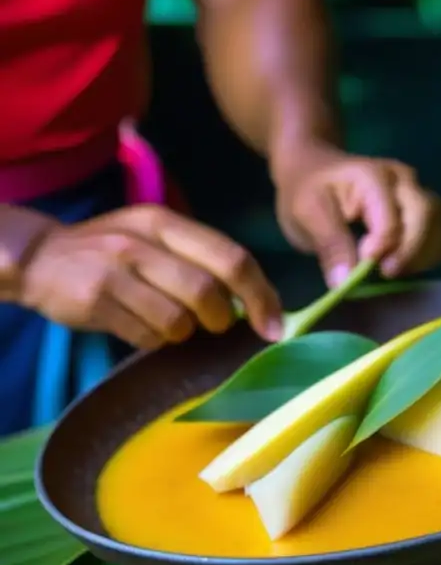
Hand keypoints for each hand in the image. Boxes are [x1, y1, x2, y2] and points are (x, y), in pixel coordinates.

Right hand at [20, 205, 282, 349]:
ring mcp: (115, 271)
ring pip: (177, 320)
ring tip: (167, 323)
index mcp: (168, 223)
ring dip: (182, 333)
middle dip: (220, 319)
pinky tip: (140, 327)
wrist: (42, 257)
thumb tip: (259, 304)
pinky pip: (145, 336)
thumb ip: (203, 261)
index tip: (274, 327)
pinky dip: (153, 341)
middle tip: (213, 324)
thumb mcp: (157, 239)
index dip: (261, 296)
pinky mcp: (94, 301)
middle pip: (207, 292)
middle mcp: (143, 242)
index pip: (232, 258)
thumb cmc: (115, 252)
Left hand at [272, 141, 440, 284]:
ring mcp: (415, 192)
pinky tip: (403, 265)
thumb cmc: (307, 190)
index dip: (381, 248)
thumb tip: (345, 283)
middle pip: (425, 215)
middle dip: (409, 251)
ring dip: (421, 255)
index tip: (361, 265)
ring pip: (437, 225)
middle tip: (384, 273)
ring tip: (392, 271)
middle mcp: (402, 179)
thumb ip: (329, 245)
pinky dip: (426, 255)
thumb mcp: (306, 214)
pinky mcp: (420, 209)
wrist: (312, 169)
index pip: (391, 218)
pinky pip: (437, 235)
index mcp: (373, 175)